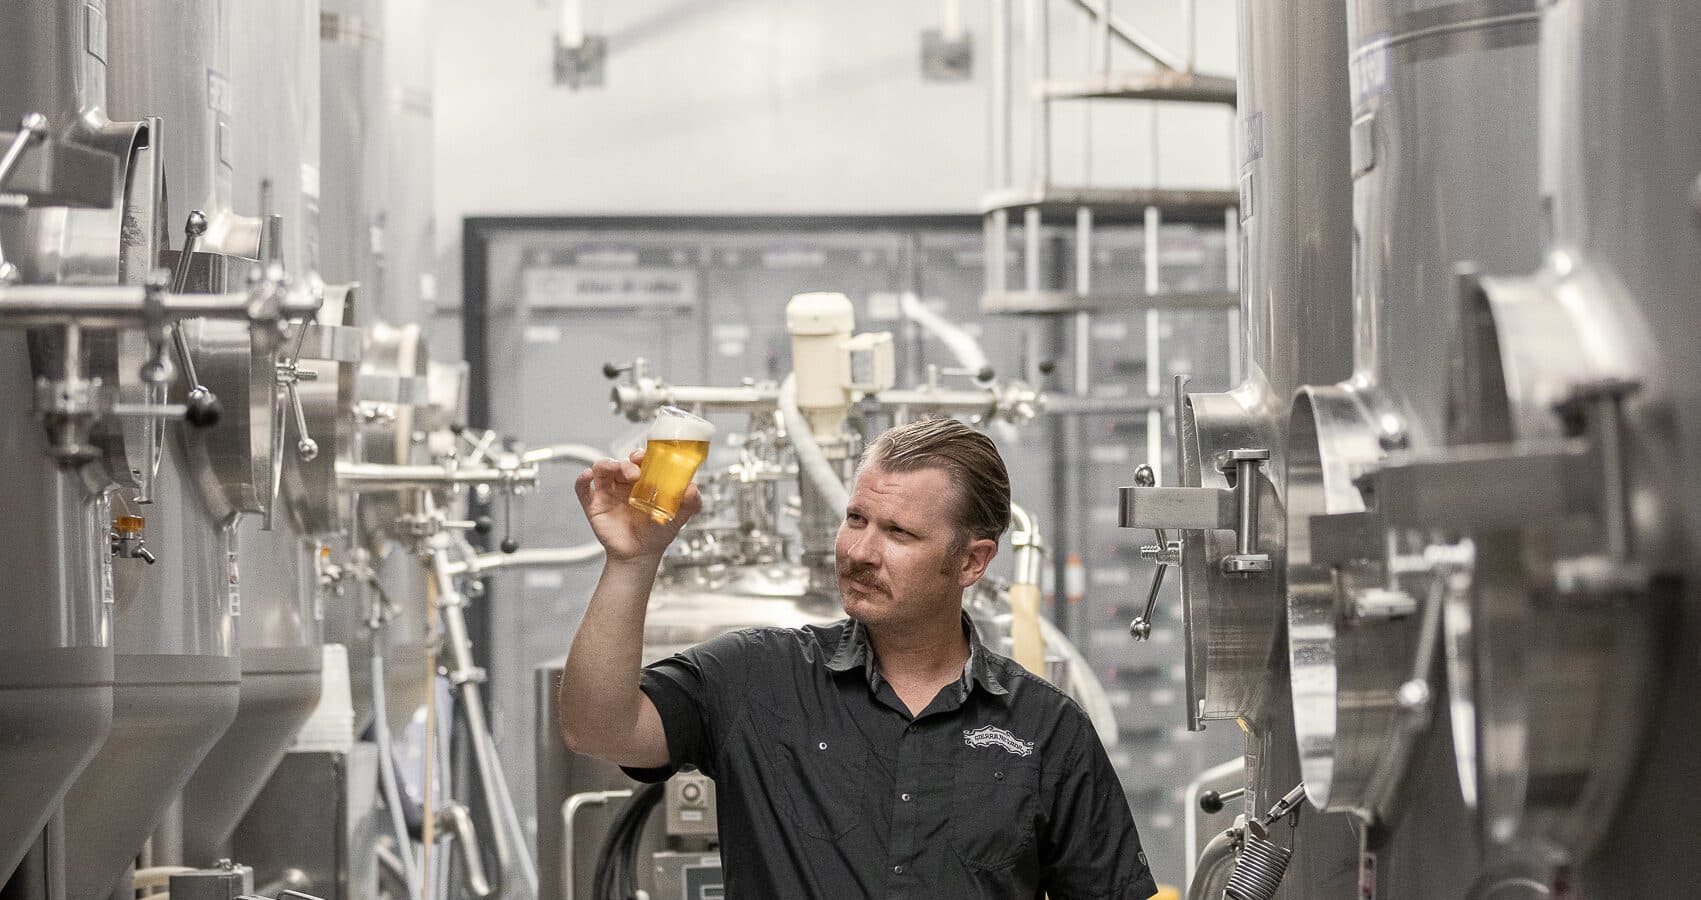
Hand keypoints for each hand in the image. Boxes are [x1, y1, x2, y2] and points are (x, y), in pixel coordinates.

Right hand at [574, 449, 701, 562]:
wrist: (641, 555)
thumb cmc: (658, 532)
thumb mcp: (680, 515)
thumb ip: (691, 501)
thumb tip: (692, 488)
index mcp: (643, 480)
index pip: (639, 459)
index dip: (641, 455)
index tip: (645, 457)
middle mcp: (624, 483)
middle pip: (620, 462)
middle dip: (626, 463)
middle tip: (634, 473)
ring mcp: (607, 492)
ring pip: (601, 469)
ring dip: (606, 465)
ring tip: (614, 470)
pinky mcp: (593, 505)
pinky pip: (582, 488)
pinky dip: (582, 479)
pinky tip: (588, 476)